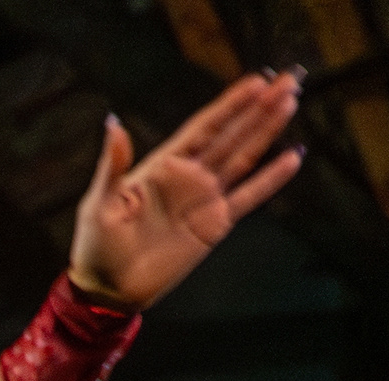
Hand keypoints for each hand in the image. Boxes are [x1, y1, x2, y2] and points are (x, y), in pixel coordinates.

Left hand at [69, 71, 305, 306]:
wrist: (110, 291)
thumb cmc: (97, 246)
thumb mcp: (99, 203)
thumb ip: (113, 165)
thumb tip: (114, 124)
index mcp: (162, 165)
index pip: (204, 126)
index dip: (230, 104)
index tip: (257, 81)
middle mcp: (189, 176)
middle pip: (231, 134)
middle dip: (259, 108)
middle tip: (288, 81)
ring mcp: (205, 199)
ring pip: (244, 158)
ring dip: (267, 131)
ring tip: (291, 103)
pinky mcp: (215, 224)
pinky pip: (248, 197)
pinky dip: (270, 179)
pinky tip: (292, 157)